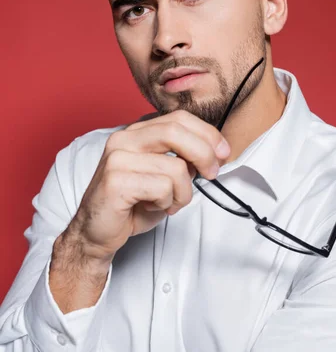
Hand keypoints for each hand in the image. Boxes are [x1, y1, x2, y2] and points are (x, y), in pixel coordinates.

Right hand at [67, 110, 230, 261]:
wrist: (96, 233)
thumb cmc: (132, 204)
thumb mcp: (163, 175)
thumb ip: (184, 159)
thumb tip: (215, 152)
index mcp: (137, 132)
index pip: (179, 118)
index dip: (207, 133)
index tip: (223, 152)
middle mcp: (124, 138)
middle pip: (177, 131)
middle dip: (204, 154)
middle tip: (212, 174)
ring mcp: (117, 157)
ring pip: (176, 167)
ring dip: (183, 192)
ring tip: (170, 202)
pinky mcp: (115, 180)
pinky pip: (162, 188)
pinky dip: (167, 203)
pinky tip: (153, 207)